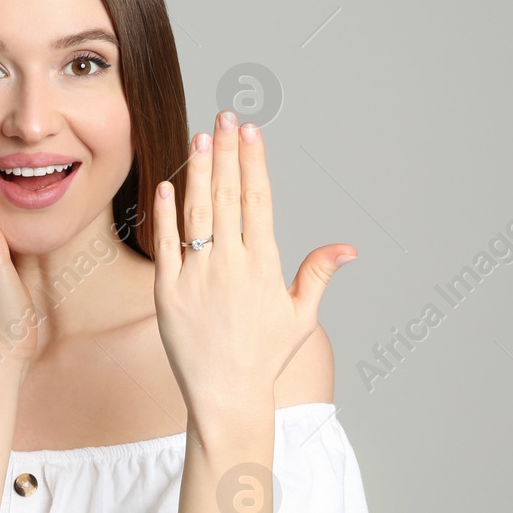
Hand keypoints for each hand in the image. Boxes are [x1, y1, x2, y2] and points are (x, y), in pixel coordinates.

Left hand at [151, 110, 354, 418]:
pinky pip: (165, 244)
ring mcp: (197, 277)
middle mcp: (230, 265)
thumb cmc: (265, 358)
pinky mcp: (168, 292)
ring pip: (197, 213)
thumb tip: (348, 247)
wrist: (226, 396)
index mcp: (264, 266)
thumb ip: (317, 275)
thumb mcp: (300, 317)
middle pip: (228, 196)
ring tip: (200, 136)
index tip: (251, 131)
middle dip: (228, 151)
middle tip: (225, 115)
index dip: (254, 162)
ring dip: (199, 171)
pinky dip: (165, 213)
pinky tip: (167, 184)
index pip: (258, 200)